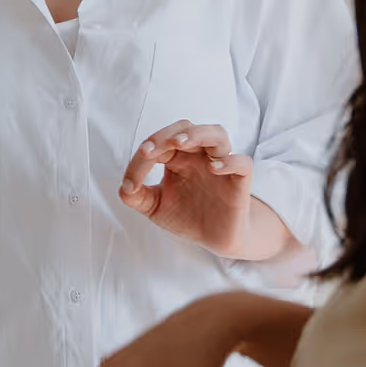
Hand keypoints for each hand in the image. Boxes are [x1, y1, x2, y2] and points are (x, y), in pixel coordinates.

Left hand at [120, 121, 256, 255]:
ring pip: (217, 134)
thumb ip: (137, 197)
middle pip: (187, 128)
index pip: (160, 144)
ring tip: (181, 143)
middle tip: (150, 150)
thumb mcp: (156, 207)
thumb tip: (123, 188)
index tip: (131, 183)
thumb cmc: (187, 216)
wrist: (214, 238)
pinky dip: (230, 161)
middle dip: (166, 134)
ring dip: (198, 134)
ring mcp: (221, 166)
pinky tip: (214, 167)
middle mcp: (199, 156)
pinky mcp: (239, 181)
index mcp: (178, 158)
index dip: (144, 156)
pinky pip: (242, 163)